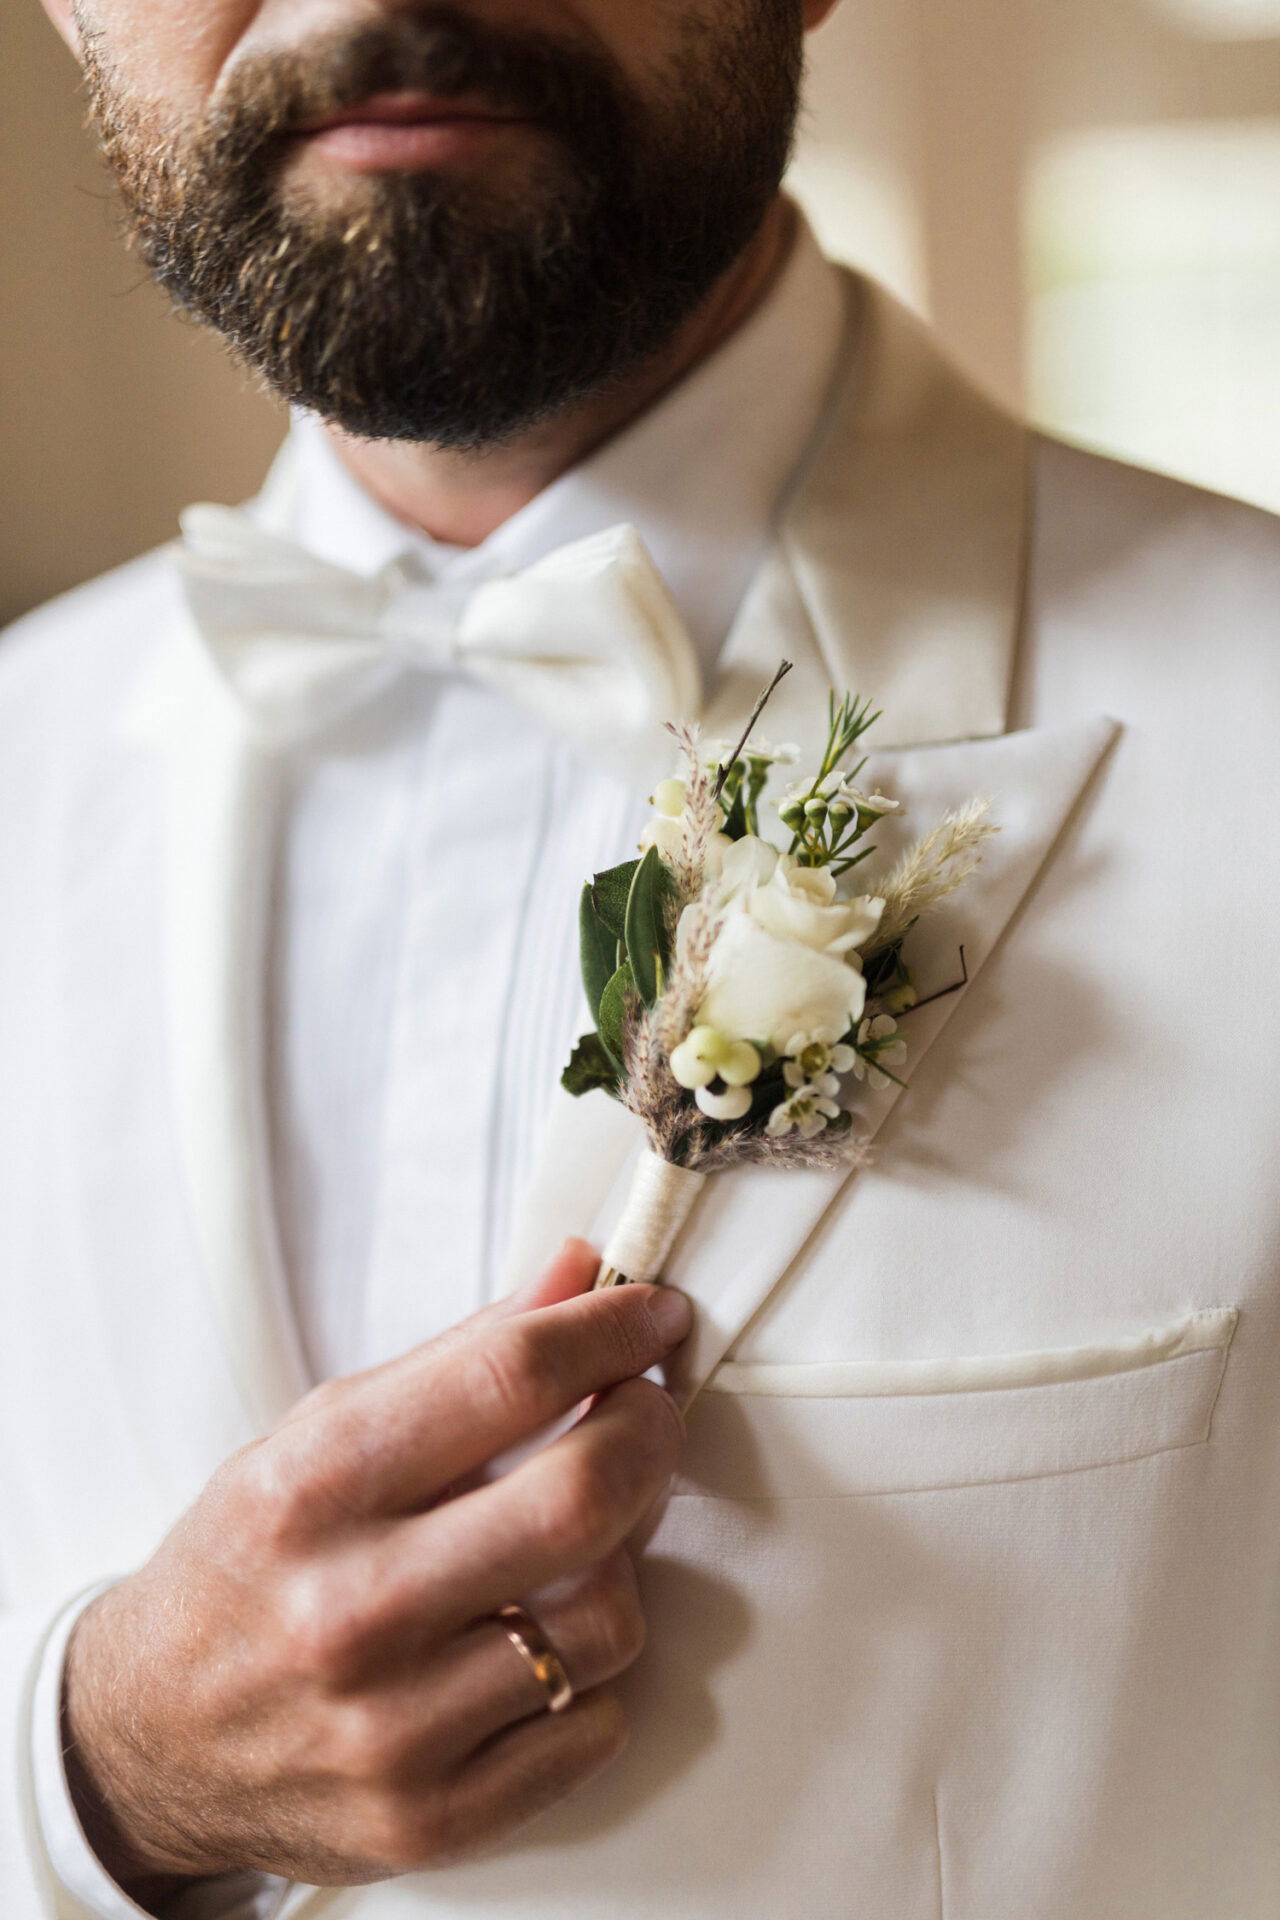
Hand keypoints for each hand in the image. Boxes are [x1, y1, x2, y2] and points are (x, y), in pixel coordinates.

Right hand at [61, 1242, 689, 1900]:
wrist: (147, 1736)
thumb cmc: (245, 1568)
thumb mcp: (316, 1433)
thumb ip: (459, 1357)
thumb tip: (578, 1277)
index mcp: (312, 1488)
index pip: (509, 1377)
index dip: (609, 1331)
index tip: (649, 1314)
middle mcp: (348, 1608)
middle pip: (582, 1496)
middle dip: (648, 1429)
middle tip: (647, 1408)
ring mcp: (391, 1727)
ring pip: (607, 1619)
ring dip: (622, 1560)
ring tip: (582, 1539)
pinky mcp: (428, 1816)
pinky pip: (592, 1728)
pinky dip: (593, 1673)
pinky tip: (546, 1638)